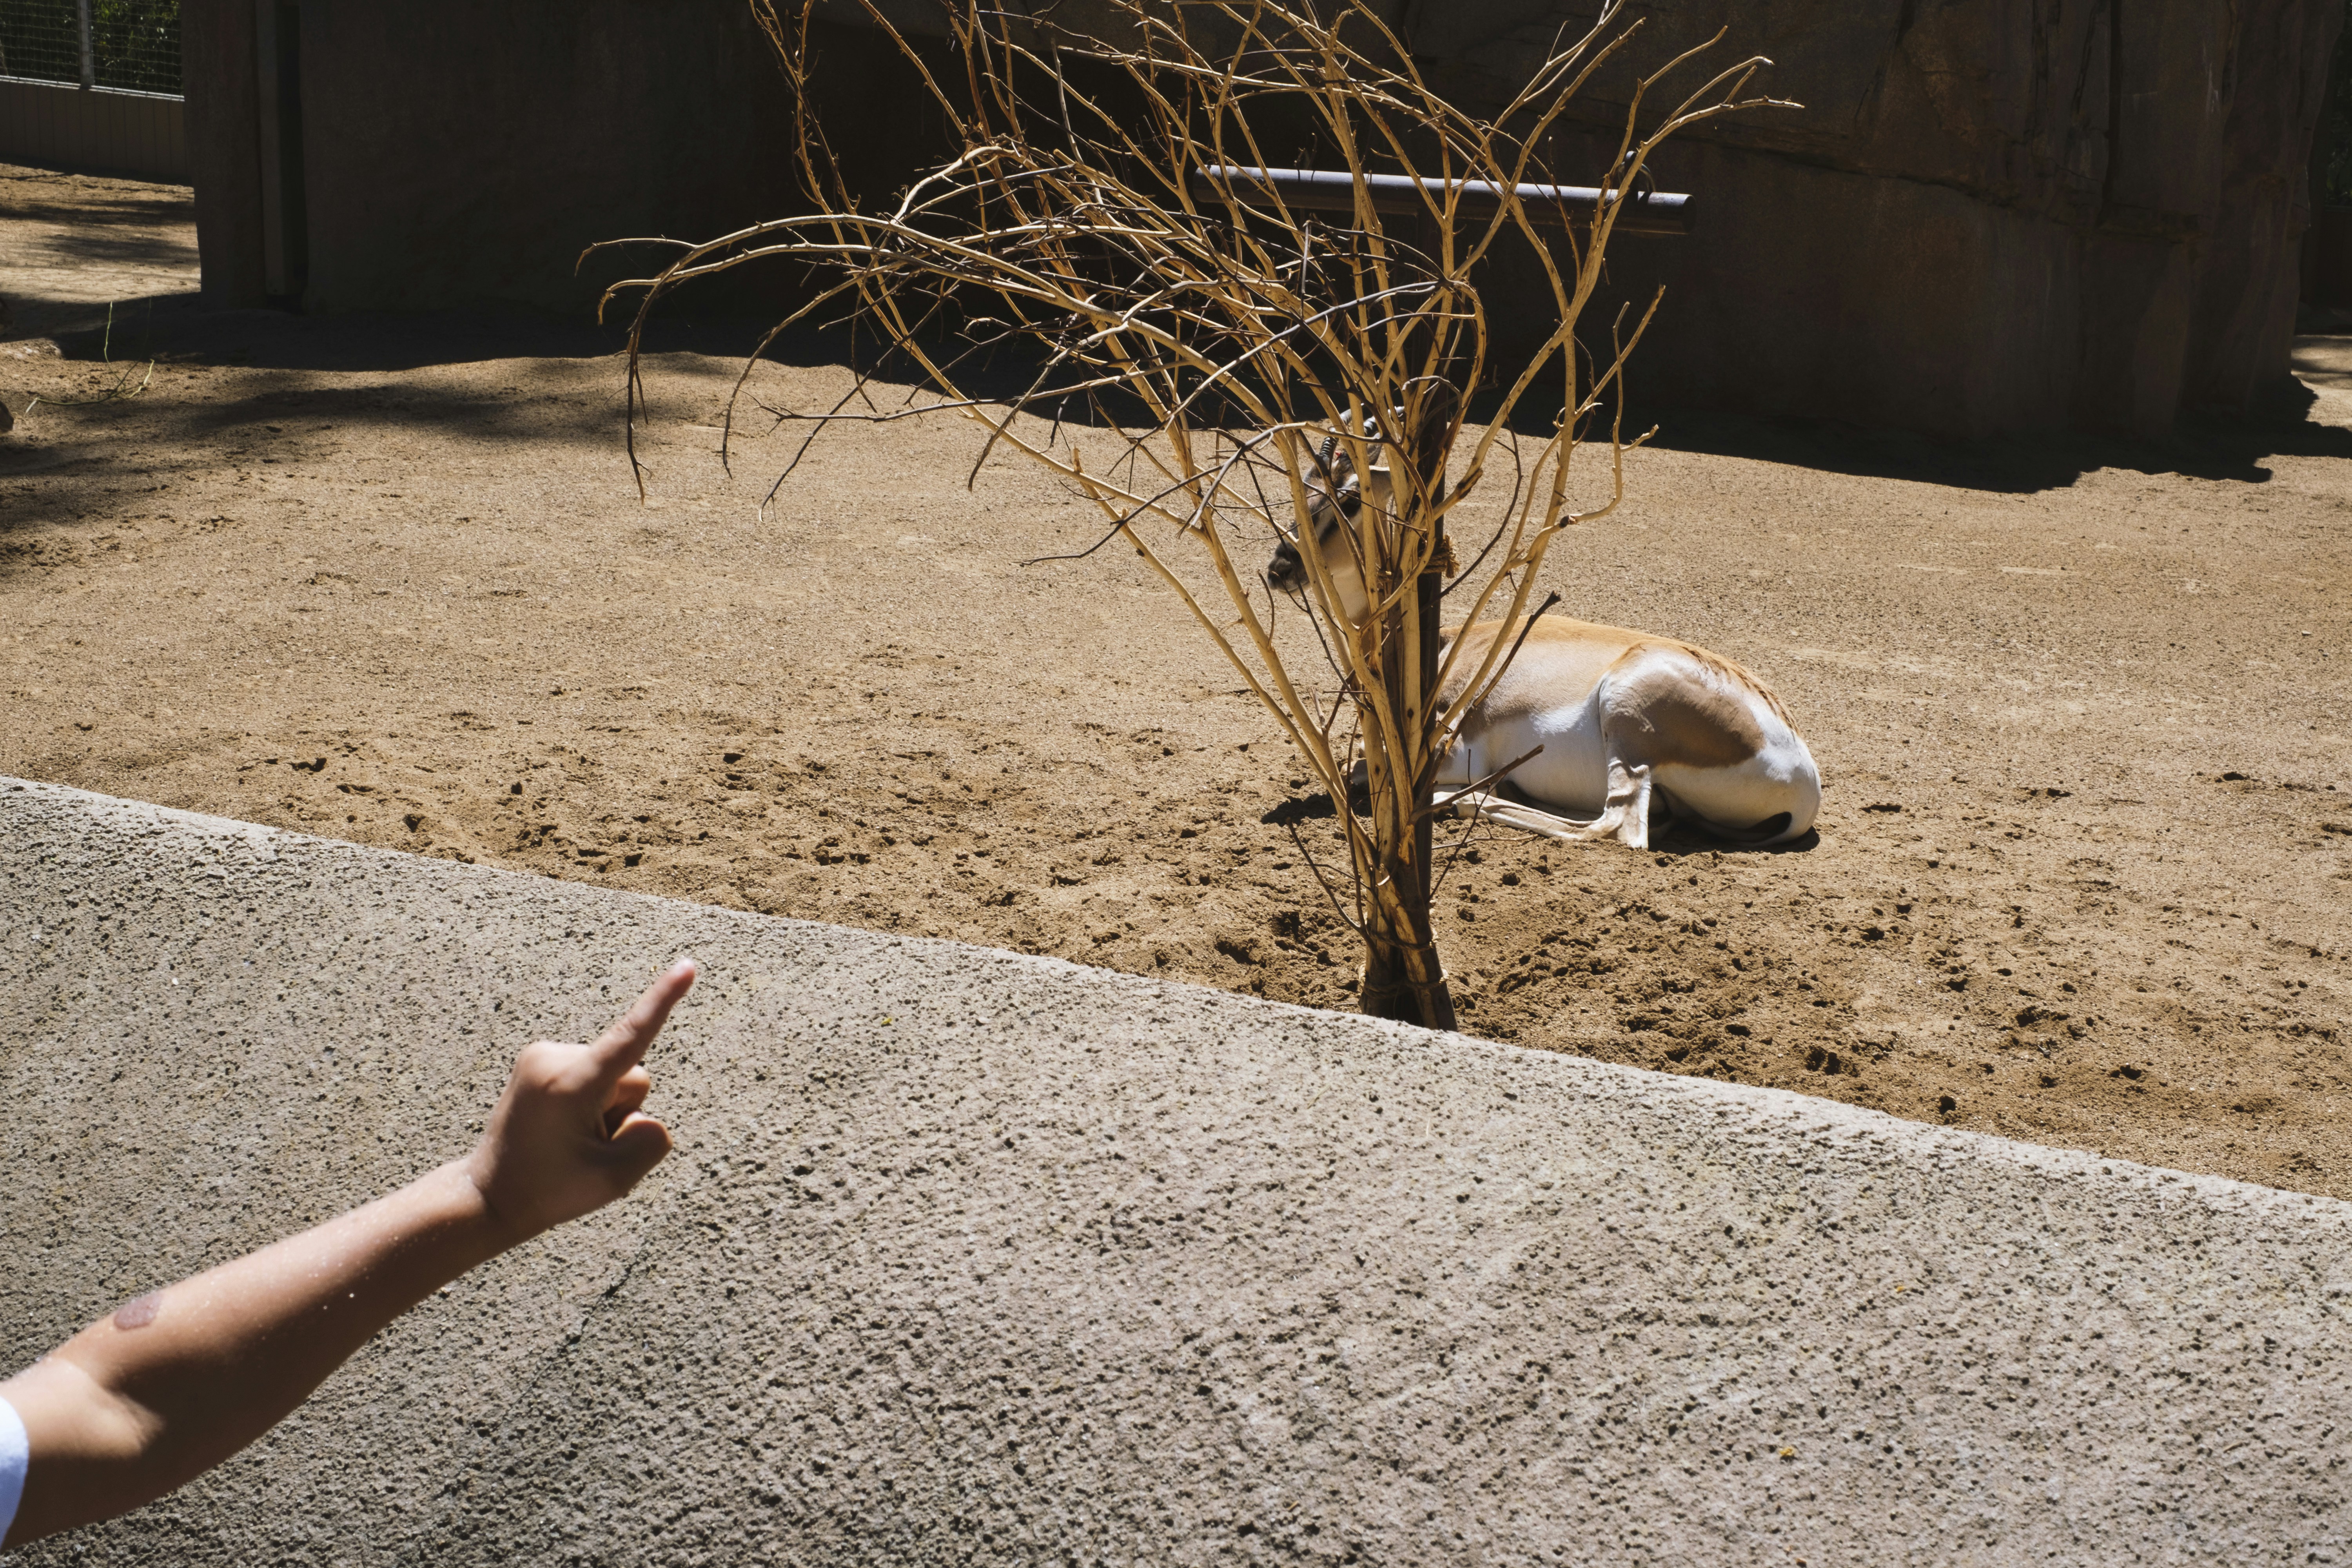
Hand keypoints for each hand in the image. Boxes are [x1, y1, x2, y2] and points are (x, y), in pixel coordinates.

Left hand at [461, 958, 694, 1240]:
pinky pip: (595, 1074)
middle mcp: (552, 1057)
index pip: (631, 1036)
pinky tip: (560, 1129)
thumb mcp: (615, 1180)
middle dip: (622, 1111)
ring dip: (605, 1109)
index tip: (687, 967)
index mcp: (571, 1084)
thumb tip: (642, 1113)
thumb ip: (651, 1139)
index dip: (664, 1000)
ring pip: (615, 1076)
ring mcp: (541, 1055)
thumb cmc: (549, 1190)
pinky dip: (590, 1101)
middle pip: (632, 1076)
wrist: (489, 1196)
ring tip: (567, 1141)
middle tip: (581, 1150)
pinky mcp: (538, 1060)